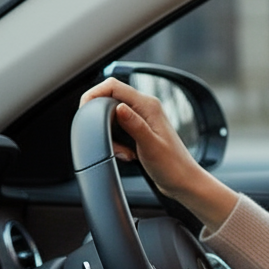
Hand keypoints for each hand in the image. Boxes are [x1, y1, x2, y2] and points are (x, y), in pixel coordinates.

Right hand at [80, 77, 238, 228]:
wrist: (183, 182)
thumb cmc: (173, 166)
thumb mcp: (150, 146)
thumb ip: (134, 126)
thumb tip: (119, 108)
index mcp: (148, 106)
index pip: (113, 86)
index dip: (94, 94)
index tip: (85, 110)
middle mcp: (145, 108)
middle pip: (110, 99)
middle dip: (101, 119)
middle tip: (108, 140)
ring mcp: (142, 119)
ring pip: (112, 116)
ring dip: (109, 134)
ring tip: (123, 151)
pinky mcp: (140, 131)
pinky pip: (118, 129)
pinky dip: (116, 141)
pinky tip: (127, 154)